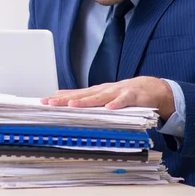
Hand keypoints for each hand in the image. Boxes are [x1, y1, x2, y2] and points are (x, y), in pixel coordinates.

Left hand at [40, 76, 175, 119]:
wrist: (150, 88)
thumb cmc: (123, 92)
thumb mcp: (101, 94)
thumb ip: (83, 96)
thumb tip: (61, 95)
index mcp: (96, 91)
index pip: (74, 95)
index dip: (59, 98)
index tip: (44, 101)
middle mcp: (104, 90)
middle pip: (83, 95)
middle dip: (66, 99)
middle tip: (51, 102)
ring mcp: (117, 92)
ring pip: (100, 97)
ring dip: (87, 101)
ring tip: (74, 104)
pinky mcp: (132, 96)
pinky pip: (124, 101)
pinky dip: (117, 104)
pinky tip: (110, 107)